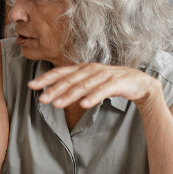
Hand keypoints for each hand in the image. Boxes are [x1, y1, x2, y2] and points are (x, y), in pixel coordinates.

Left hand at [28, 63, 160, 109]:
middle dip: (54, 89)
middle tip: (41, 99)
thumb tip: (53, 93)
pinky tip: (83, 105)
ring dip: (69, 95)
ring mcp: (104, 75)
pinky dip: (92, 97)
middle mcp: (92, 70)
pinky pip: (102, 91)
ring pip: (83, 86)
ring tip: (56, 104)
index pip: (61, 72)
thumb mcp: (91, 82)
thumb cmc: (112, 83)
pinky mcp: (117, 83)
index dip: (46, 78)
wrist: (140, 83)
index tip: (32, 86)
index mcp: (83, 68)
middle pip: (69, 80)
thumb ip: (74, 85)